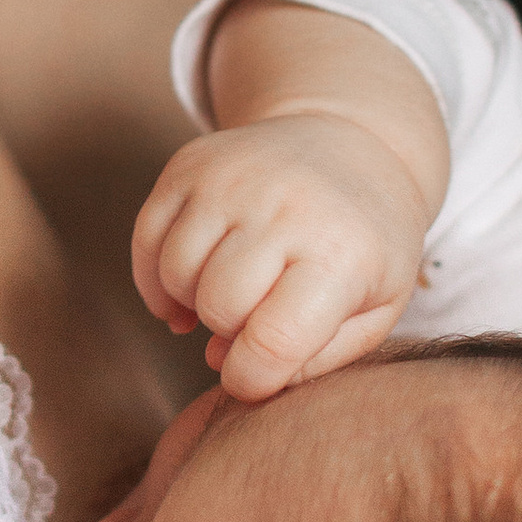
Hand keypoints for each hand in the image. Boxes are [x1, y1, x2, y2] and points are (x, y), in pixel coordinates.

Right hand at [133, 112, 428, 399]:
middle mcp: (285, 207)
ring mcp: (232, 178)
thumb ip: (315, 358)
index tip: (254, 376)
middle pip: (219, 305)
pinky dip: (157, 277)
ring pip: (176, 273)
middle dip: (228, 330)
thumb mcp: (375, 307)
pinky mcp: (190, 164)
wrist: (349, 143)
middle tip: (254, 320)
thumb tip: (229, 368)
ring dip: (193, 300)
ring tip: (229, 295)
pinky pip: (146, 239)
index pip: (274, 340)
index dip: (250, 378)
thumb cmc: (365, 242)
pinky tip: (189, 286)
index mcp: (343, 252)